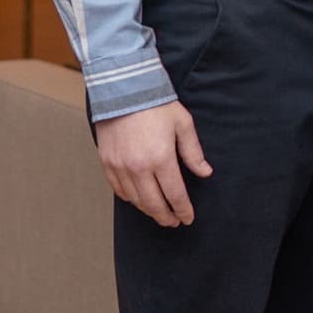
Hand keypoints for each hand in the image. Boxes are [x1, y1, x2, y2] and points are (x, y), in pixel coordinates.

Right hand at [96, 102, 211, 227]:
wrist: (123, 90)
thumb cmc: (156, 104)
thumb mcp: (183, 124)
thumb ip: (193, 152)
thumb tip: (205, 172)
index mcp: (161, 159)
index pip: (174, 194)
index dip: (183, 210)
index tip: (188, 218)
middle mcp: (139, 167)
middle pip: (153, 204)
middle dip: (166, 216)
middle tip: (174, 222)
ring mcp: (120, 167)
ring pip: (135, 200)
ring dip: (149, 210)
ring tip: (159, 212)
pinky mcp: (107, 163)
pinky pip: (118, 190)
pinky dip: (130, 199)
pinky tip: (139, 199)